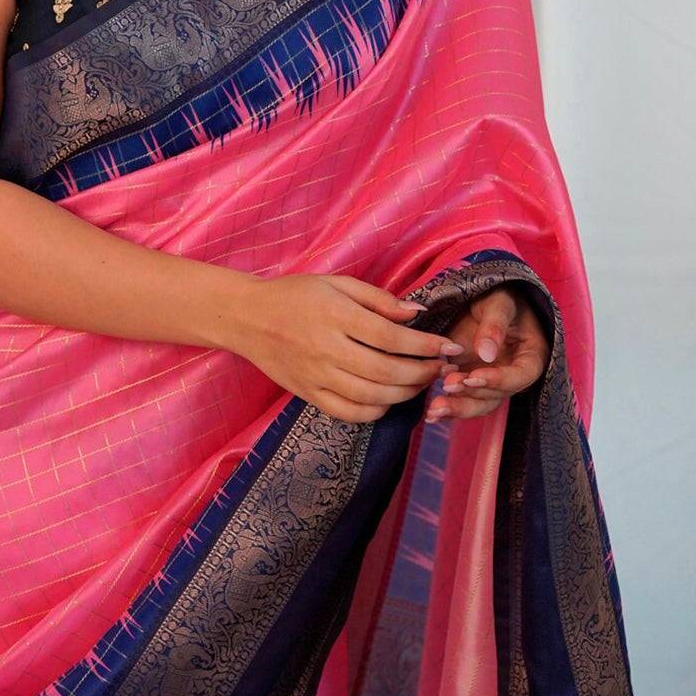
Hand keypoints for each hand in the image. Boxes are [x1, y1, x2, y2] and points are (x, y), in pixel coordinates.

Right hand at [238, 272, 464, 423]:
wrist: (247, 318)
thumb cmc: (295, 294)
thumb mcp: (337, 283)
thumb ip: (378, 298)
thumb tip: (417, 313)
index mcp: (335, 315)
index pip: (391, 337)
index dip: (425, 345)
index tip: (448, 346)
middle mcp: (326, 348)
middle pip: (386, 371)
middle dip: (422, 372)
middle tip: (440, 367)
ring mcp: (316, 376)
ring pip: (372, 397)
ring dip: (405, 394)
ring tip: (420, 383)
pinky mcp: (307, 395)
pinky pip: (348, 412)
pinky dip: (375, 412)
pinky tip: (388, 400)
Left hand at [424, 283, 548, 422]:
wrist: (480, 298)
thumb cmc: (497, 296)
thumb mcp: (498, 302)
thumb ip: (494, 325)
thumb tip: (486, 353)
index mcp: (531, 355)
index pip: (521, 375)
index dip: (499, 380)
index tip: (473, 376)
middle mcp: (513, 374)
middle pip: (497, 395)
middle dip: (472, 395)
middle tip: (448, 387)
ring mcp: (491, 380)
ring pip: (479, 403)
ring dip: (458, 408)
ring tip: (435, 409)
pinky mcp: (471, 381)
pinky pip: (463, 399)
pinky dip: (448, 407)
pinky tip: (430, 414)